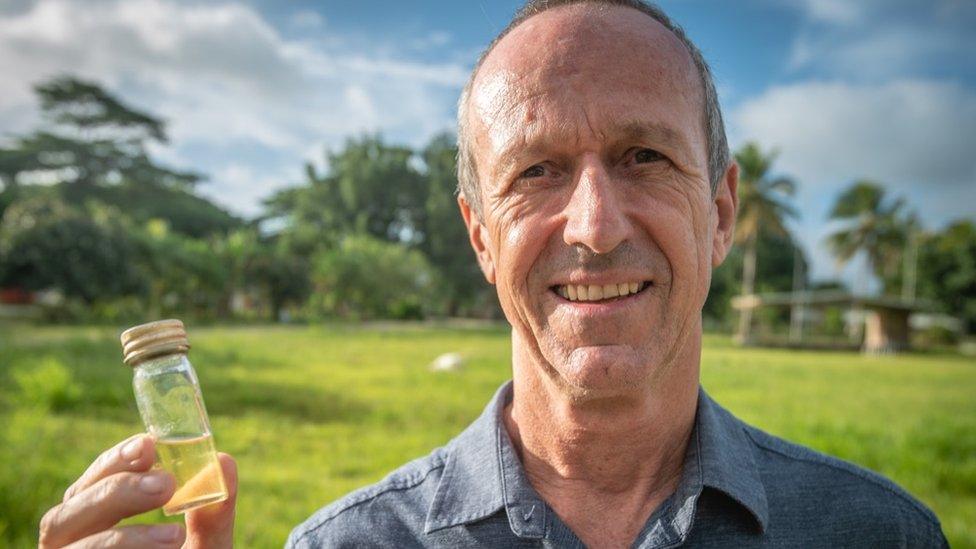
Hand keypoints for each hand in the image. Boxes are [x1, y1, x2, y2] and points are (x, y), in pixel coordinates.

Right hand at [39, 434, 237, 547]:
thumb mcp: (206, 545)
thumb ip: (214, 512)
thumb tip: (224, 463)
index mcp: (91, 525)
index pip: (87, 486)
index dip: (112, 462)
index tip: (149, 444)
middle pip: (63, 517)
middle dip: (114, 493)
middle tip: (165, 484)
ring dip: (120, 539)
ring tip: (173, 536)